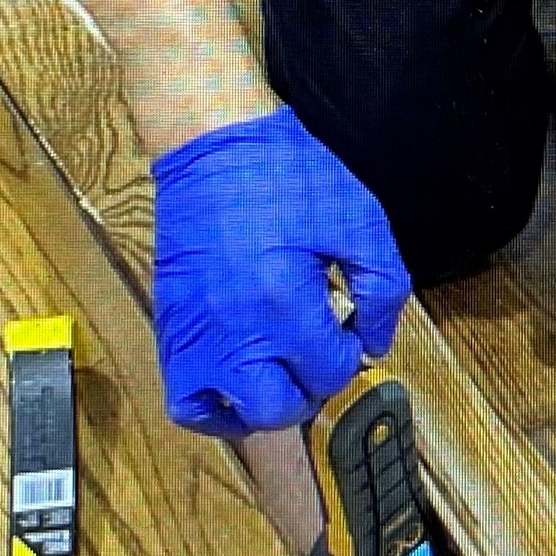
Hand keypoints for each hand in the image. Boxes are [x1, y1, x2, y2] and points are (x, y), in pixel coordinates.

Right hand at [151, 107, 411, 438]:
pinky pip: (185, 399)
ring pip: (231, 414)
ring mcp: (196, 331)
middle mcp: (234, 326)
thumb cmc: (285, 173)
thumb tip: (375, 342)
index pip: (329, 371)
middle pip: (280, 408)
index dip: (348, 354)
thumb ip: (383, 287)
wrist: (214, 141)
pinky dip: (213, 408)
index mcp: (283, 299)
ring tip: (280, 374)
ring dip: (264, 406)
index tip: (346, 329)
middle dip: (310, 388)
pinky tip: (237, 385)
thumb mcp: (358, 219)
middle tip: (317, 354)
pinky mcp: (172, 325)